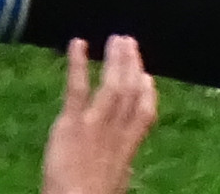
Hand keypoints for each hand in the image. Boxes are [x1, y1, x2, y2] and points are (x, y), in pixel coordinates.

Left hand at [42, 36, 158, 193]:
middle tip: (129, 43)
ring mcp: (95, 126)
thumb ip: (120, 169)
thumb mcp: (115, 186)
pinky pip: (77, 88)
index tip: (147, 76)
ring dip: (115, 60)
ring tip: (116, 40)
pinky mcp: (71, 124)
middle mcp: (116, 133)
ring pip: (112, 86)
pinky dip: (78, 63)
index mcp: (128, 150)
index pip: (145, 115)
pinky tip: (78, 43)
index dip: (148, 93)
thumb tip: (128, 169)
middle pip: (131, 93)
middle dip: (132, 66)